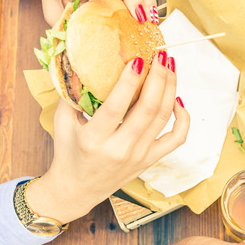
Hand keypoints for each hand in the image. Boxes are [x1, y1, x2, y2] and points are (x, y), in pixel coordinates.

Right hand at [25, 52, 189, 223]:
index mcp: (94, 139)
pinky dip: (182, 118)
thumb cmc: (69, 152)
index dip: (129, 82)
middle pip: (148, 109)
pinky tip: (177, 100)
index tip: (138, 59)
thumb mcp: (62, 122)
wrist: (77, 190)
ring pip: (163, 118)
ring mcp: (139, 156)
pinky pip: (176, 138)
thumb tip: (84, 60)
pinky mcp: (150, 160)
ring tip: (169, 66)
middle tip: (161, 55)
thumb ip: (72, 93)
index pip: (116, 107)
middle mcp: (120, 149)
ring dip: (170, 88)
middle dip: (158, 78)